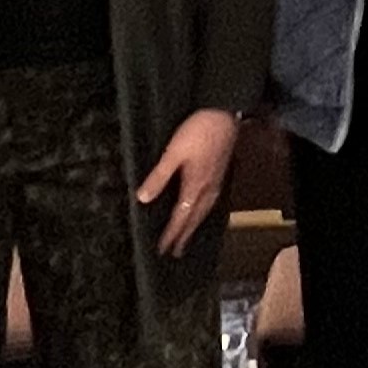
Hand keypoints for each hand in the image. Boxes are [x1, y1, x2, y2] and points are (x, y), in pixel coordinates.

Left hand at [136, 108, 241, 257]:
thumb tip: (143, 198)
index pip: (180, 217)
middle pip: (194, 219)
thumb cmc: (199, 132)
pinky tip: (201, 209)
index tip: (162, 248)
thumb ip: (159, 177)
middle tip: (175, 252)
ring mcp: (215, 182)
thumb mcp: (173, 153)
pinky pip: (210, 202)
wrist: (224, 116)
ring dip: (194, 226)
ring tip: (187, 237)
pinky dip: (203, 213)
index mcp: (195, 186)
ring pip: (204, 212)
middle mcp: (207, 189)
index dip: (171, 234)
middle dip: (183, 236)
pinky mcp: (219, 174)